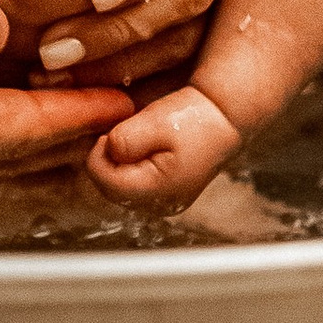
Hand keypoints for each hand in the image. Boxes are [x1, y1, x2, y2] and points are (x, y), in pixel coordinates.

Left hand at [86, 81, 241, 211]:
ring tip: (128, 142)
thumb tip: (108, 150)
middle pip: (111, 191)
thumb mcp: (157, 121)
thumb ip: (126, 139)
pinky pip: (134, 188)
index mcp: (159, 189)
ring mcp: (165, 202)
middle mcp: (161, 204)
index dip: (97, 158)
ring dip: (115, 167)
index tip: (104, 134)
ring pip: (121, 191)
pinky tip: (138, 151)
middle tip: (111, 136)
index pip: (107, 183)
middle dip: (105, 164)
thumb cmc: (195, 118)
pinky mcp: (167, 195)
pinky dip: (128, 170)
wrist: (225, 118)